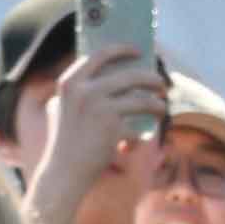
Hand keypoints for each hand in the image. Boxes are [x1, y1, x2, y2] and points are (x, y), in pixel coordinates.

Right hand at [20, 45, 165, 223]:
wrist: (62, 173)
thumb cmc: (66, 141)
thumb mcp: (64, 108)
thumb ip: (81, 89)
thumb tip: (119, 73)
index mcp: (70, 82)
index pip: (100, 54)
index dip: (122, 49)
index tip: (137, 50)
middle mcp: (85, 92)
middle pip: (131, 76)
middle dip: (151, 78)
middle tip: (161, 84)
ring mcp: (100, 110)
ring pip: (142, 101)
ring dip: (157, 105)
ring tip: (161, 108)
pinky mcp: (113, 130)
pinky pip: (138, 128)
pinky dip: (139, 137)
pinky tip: (133, 144)